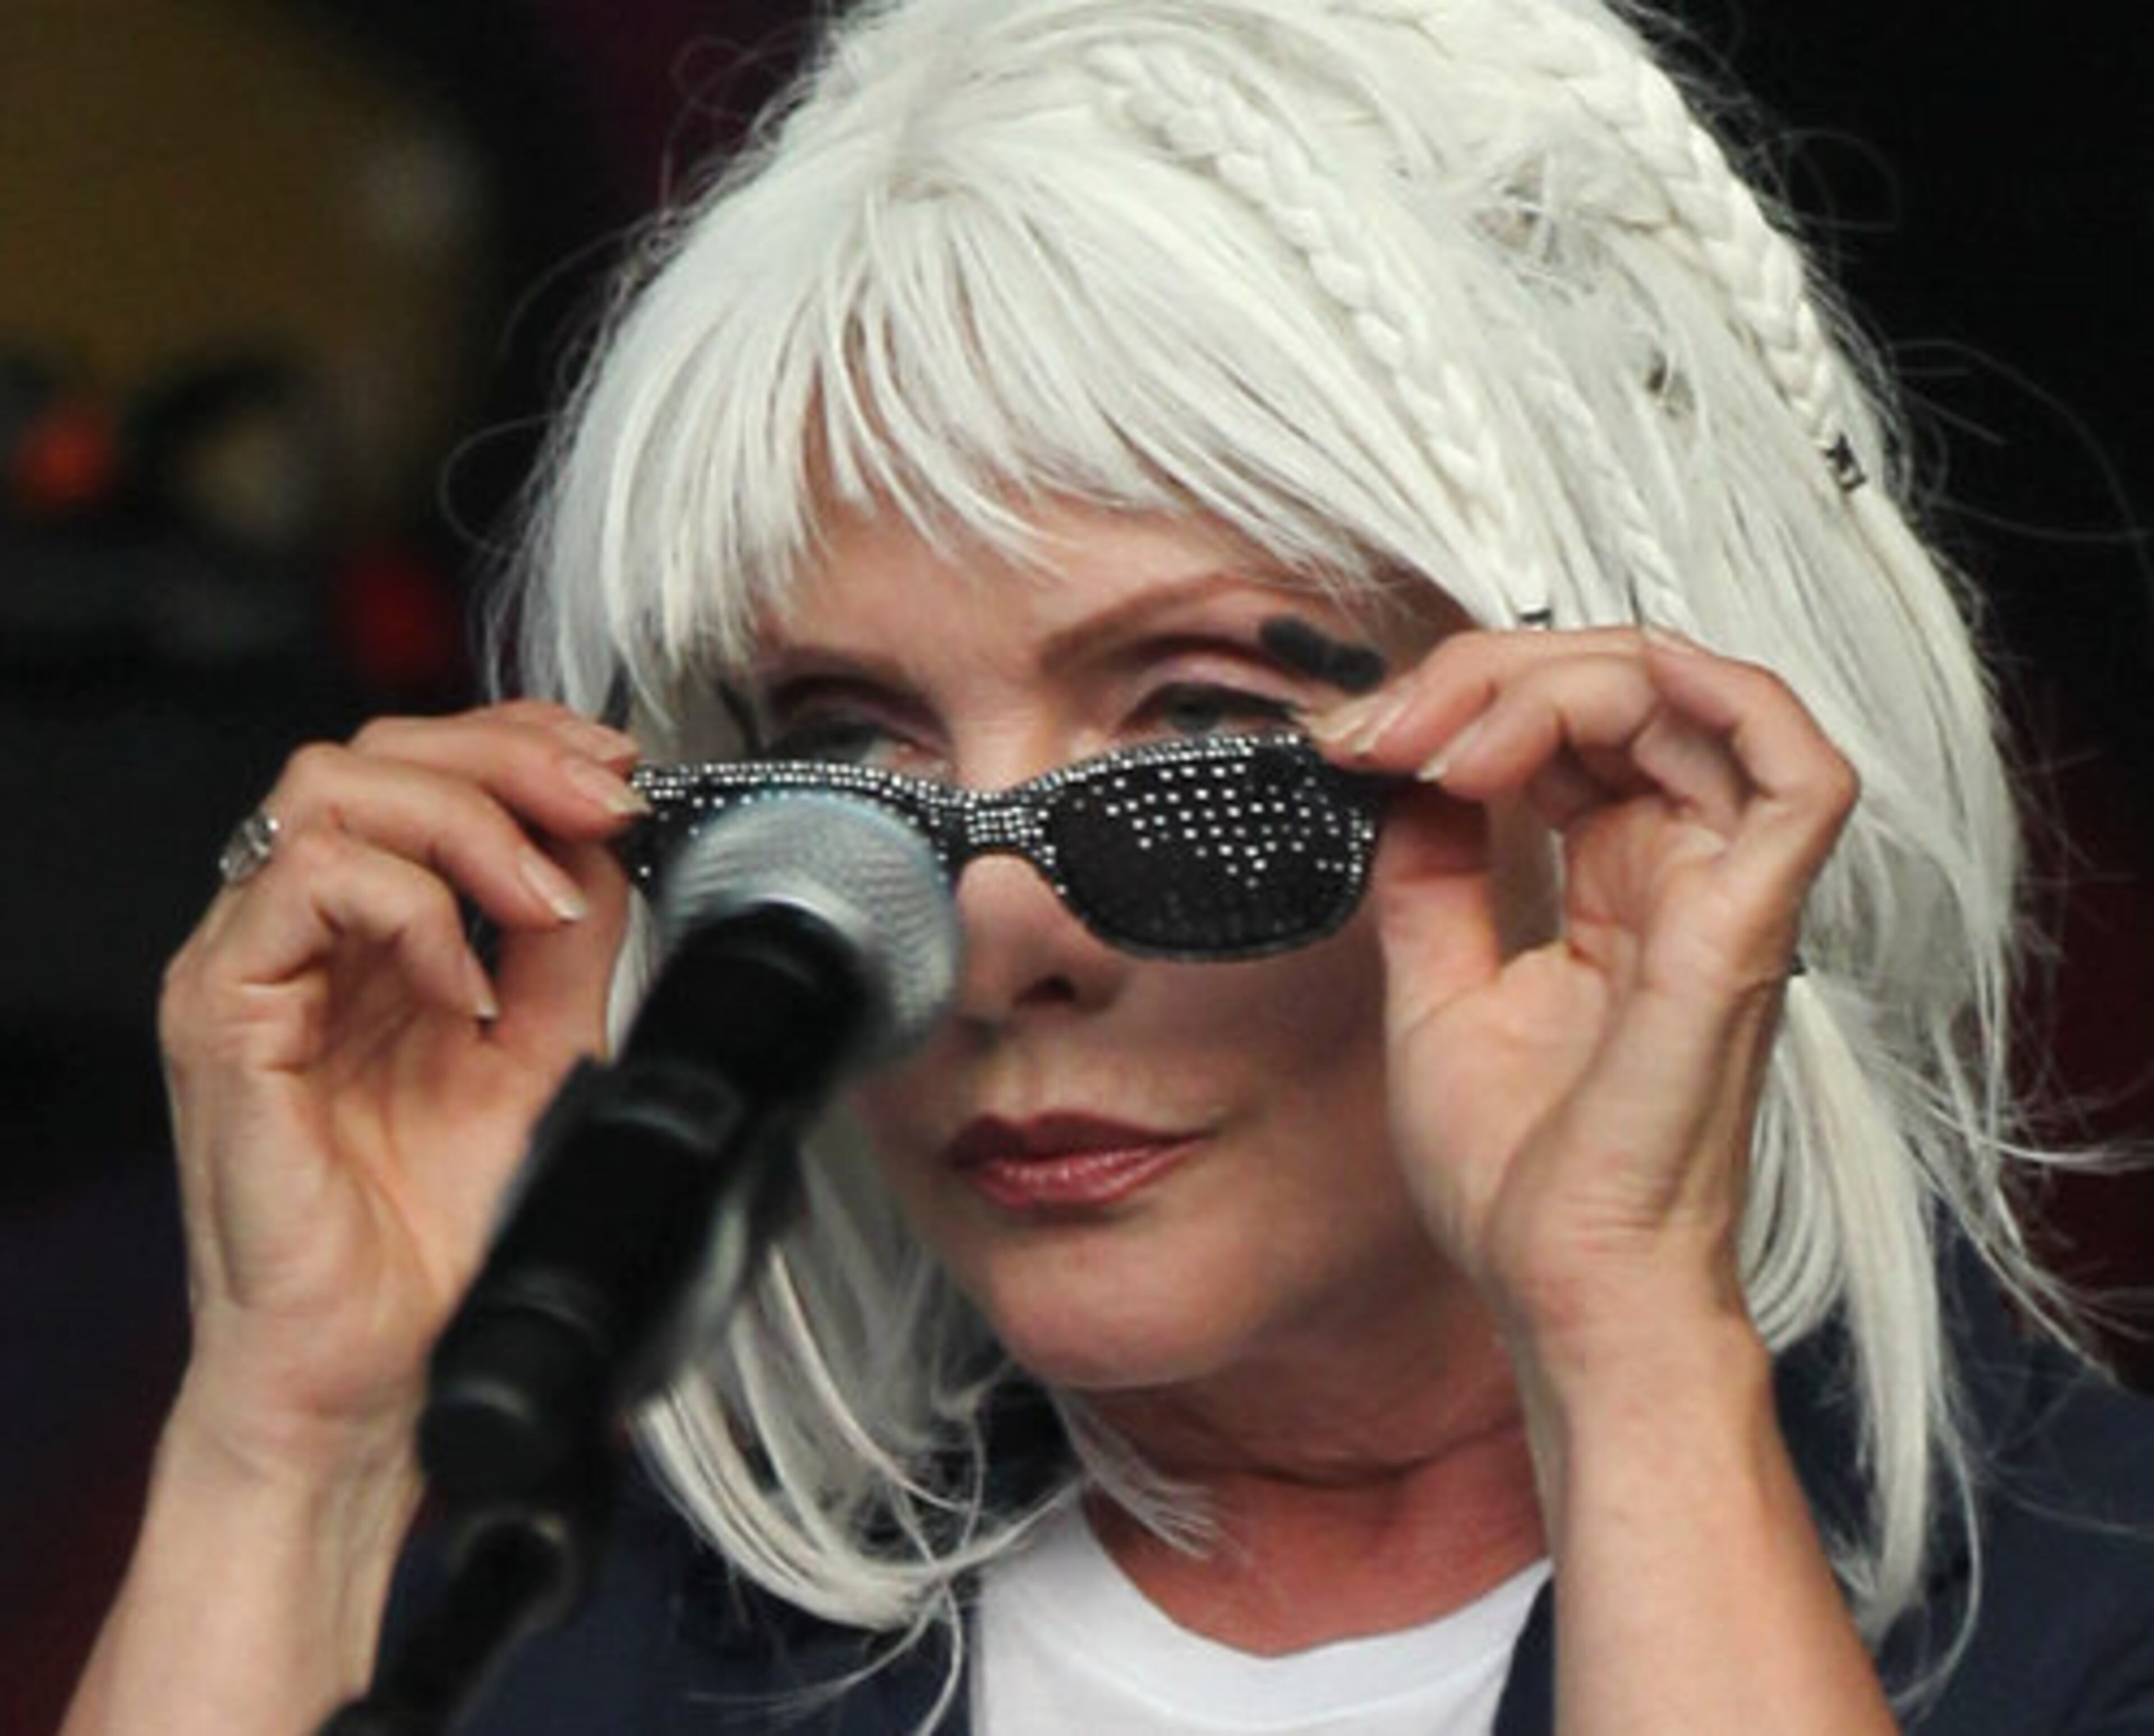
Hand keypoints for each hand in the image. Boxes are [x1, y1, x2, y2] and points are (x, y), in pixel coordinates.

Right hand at [160, 701, 640, 1479]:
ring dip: (468, 820)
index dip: (526, 745)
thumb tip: (604, 842)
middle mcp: (300, 935)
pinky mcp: (222, 1014)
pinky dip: (408, 909)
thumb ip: (570, 945)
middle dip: (509, 756)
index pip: (426, 770)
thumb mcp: (546, 1055)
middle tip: (601, 805)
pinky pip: (302, 887)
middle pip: (377, 751)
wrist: (379, 1373)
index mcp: (371, 937)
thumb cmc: (438, 1242)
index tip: (619, 772)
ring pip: (331, 789)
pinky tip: (466, 988)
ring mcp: (251, 965)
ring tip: (543, 902)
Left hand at [1313, 628, 1855, 1367]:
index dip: (1457, 699)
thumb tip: (1397, 776)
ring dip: (1549, 681)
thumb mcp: (1435, 987)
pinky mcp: (1750, 920)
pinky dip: (1712, 694)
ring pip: (1682, 693)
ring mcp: (1722, 887)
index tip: (1350, 747)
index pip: (1563, 720)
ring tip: (1447, 747)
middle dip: (1479, 676)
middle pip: (1613, 683)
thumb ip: (1430, 874)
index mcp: (1615, 880)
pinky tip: (1587, 703)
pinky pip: (1799, 769)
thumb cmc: (1520, 1174)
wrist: (1561, 1287)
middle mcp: (1677, 867)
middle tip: (1379, 737)